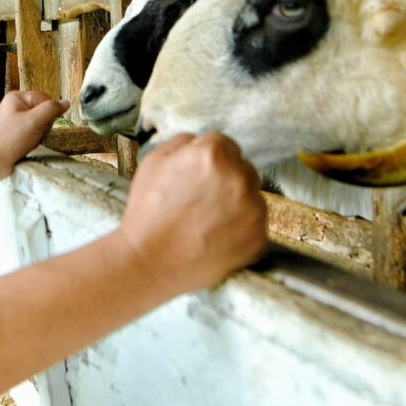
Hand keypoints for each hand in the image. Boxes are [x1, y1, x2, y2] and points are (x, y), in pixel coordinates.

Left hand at [0, 89, 65, 181]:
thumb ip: (51, 109)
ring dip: (39, 134)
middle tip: (33, 134)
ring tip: (28, 141)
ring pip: (41, 123)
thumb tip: (66, 102)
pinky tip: (27, 145)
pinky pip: (34, 133)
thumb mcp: (34, 121)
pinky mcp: (17, 132)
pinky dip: (34, 140)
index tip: (40, 124)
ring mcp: (16, 119)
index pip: (45, 99)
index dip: (48, 113)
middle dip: (43, 125)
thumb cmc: (10, 140)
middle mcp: (16, 106)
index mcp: (17, 97)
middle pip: (44, 111)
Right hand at [113, 133, 266, 297]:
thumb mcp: (154, 161)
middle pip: (243, 169)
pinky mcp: (259, 239)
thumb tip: (202, 142)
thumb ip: (184, 142)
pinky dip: (241, 230)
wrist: (149, 263)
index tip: (196, 179)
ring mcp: (254, 211)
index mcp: (214, 155)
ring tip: (208, 222)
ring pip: (253, 197)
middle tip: (201, 202)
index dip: (208, 162)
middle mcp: (240, 179)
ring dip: (237, 204)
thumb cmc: (147, 213)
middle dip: (227, 181)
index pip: (225, 144)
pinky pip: (255, 226)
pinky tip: (217, 238)